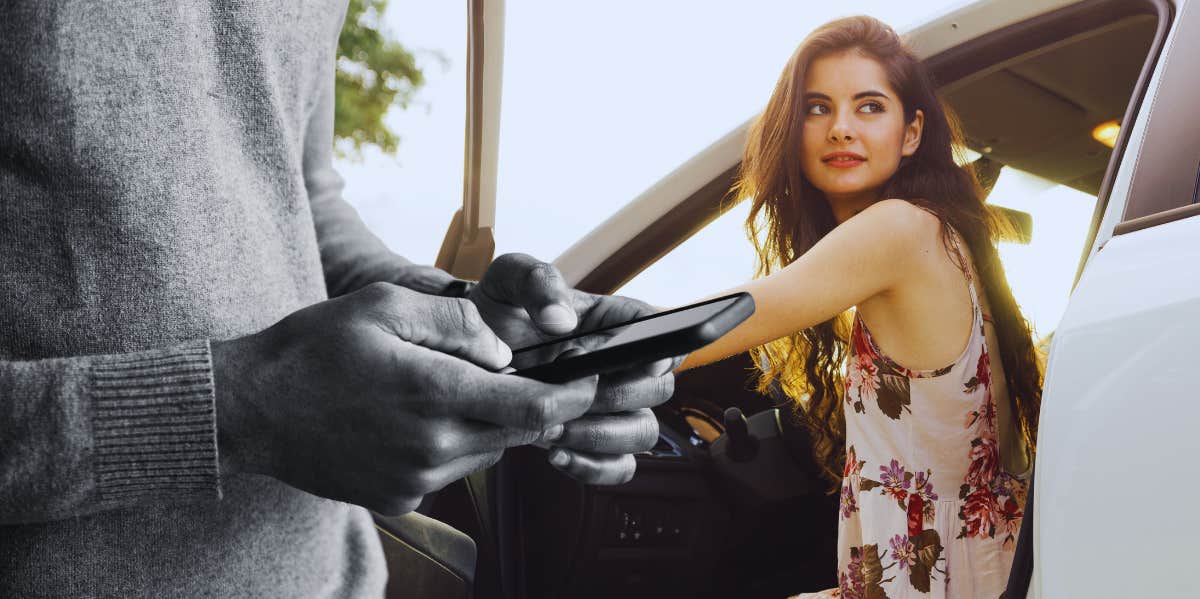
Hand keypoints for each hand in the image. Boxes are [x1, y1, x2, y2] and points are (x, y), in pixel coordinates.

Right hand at [212, 282, 597, 515]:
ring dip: (484, 423)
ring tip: (441, 389)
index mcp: (434, 392)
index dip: (572, 396)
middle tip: (508, 374)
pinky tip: (409, 419)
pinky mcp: (400, 499)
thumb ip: (456, 323)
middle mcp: (433, 446)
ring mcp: (416, 480)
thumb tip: (507, 350)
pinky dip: (448, 445)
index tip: (589, 380)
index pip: (535, 407)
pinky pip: (448, 471)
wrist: (249, 411)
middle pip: (515, 432)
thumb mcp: (382, 305)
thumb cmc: (313, 349)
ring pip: (484, 452)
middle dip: (526, 404)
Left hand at [469, 253, 683, 483]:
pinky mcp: (591, 440)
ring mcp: (608, 407)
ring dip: (605, 437)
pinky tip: (557, 454)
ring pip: (644, 432)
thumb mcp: (508, 280)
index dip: (664, 347)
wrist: (465, 357)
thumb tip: (561, 322)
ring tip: (554, 431)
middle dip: (619, 398)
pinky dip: (594, 467)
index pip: (660, 331)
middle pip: (659, 389)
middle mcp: (620, 365)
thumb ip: (537, 282)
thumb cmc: (496, 312)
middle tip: (569, 399)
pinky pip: (618, 467)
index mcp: (612, 320)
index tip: (643, 361)